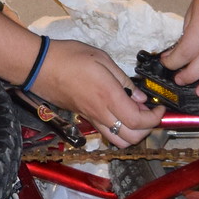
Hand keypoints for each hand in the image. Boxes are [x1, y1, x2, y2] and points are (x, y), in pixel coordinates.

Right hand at [33, 38, 163, 145]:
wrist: (39, 66)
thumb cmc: (68, 57)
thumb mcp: (102, 59)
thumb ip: (123, 80)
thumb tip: (140, 97)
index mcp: (108, 97)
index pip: (139, 121)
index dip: (154, 118)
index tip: (159, 107)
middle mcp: (101, 113)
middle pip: (131, 138)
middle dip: (147, 129)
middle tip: (150, 113)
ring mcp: (91, 118)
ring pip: (118, 141)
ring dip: (133, 134)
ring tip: (136, 115)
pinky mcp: (84, 118)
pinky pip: (106, 133)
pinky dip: (119, 130)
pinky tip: (119, 111)